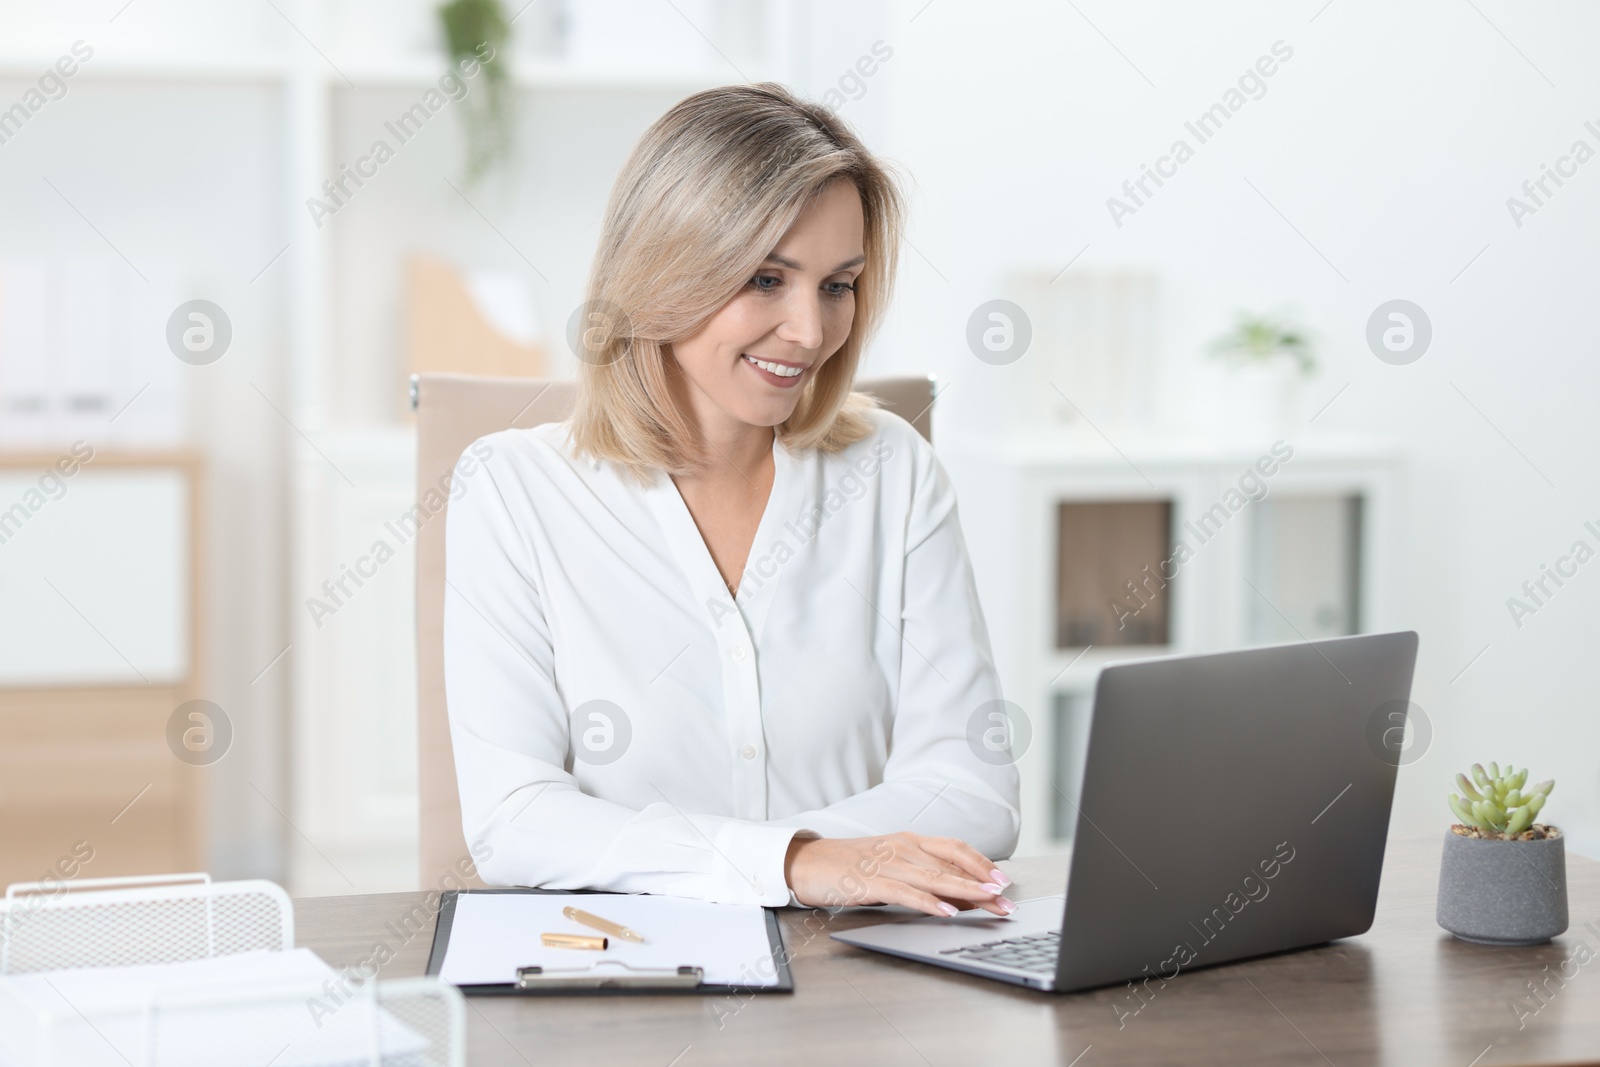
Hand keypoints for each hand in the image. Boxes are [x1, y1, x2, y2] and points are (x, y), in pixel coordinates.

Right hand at [783, 832, 1015, 917]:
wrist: (805, 863)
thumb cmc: (849, 866)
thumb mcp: (891, 867)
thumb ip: (923, 878)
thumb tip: (961, 897)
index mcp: (909, 841)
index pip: (954, 849)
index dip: (981, 863)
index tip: (1003, 879)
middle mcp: (902, 848)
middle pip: (951, 865)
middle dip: (982, 884)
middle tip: (1006, 900)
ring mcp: (886, 863)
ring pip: (934, 877)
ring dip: (965, 891)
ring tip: (989, 902)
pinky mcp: (870, 882)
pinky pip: (906, 893)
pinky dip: (929, 903)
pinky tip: (946, 912)